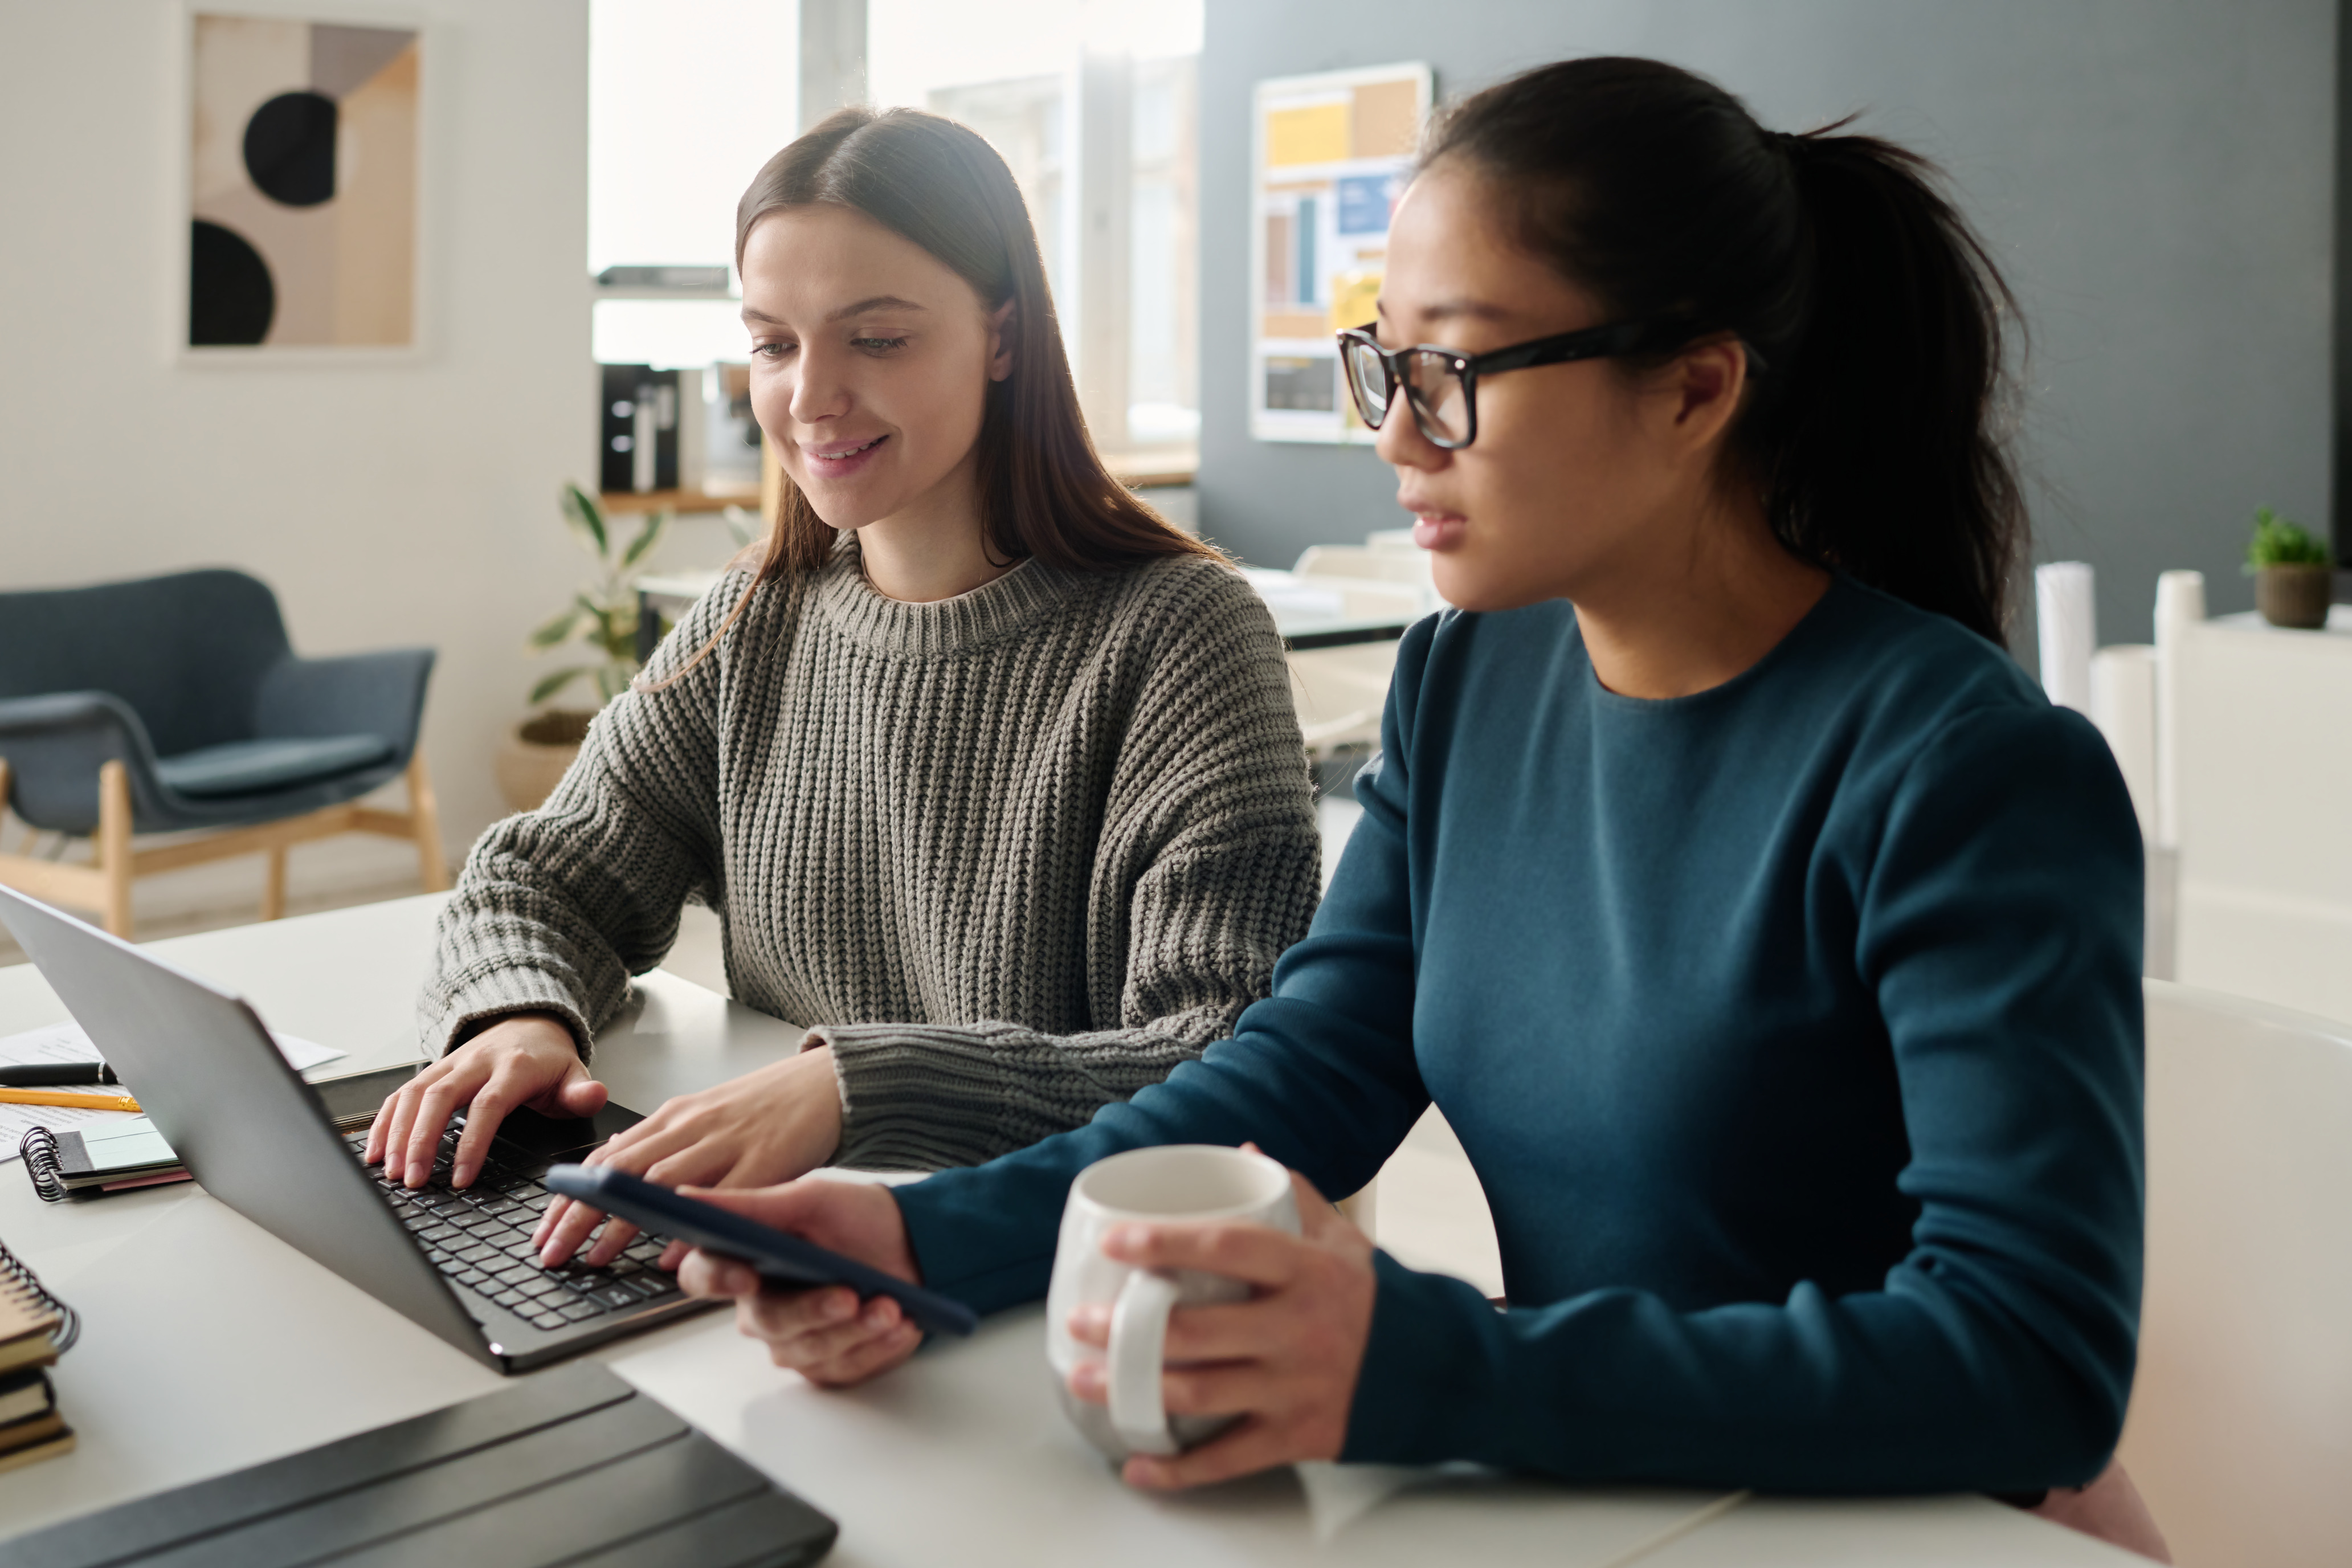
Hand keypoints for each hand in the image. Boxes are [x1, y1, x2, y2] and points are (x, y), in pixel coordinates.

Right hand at [364, 1013, 604, 1188]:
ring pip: (415, 1094)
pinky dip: (385, 1121)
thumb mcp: (573, 1075)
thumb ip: (581, 1092)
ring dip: (397, 1133)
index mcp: (514, 1067)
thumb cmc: (548, 1060)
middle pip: (440, 1098)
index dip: (472, 1143)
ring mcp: (450, 1064)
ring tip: (391, 1172)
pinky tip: (375, 1151)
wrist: (529, 1022)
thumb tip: (594, 1097)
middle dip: (422, 1141)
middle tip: (413, 1180)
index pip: (488, 1106)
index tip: (460, 1178)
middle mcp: (476, 1062)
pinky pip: (403, 1093)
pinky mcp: (433, 1070)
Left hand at [531, 1045, 844, 1266]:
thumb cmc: (769, 1106)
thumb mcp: (705, 1114)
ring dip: (624, 1223)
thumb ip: (662, 1141)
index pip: (606, 1157)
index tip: (545, 1228)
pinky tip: (675, 1250)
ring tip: (597, 1257)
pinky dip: (695, 1224)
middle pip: (622, 1171)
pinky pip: (724, 1197)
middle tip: (553, 1251)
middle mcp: (693, 1127)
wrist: (827, 1083)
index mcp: (675, 1117)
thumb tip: (614, 1162)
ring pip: (663, 1184)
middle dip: (580, 1214)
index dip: (570, 1195)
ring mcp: (729, 1142)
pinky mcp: (768, 1159)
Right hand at [673, 1180, 925, 1386]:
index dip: (717, 1279)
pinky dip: (877, 1349)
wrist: (917, 1243)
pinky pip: (844, 1370)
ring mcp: (796, 1339)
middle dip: (813, 1309)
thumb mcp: (809, 1200)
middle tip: (850, 1295)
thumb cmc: (860, 1217)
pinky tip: (900, 1326)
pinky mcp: (831, 1363)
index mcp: (745, 1262)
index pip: (704, 1276)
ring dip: (855, 1331)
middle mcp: (763, 1307)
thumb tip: (686, 1196)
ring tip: (890, 1307)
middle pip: (768, 1321)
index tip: (747, 1276)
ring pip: (809, 1351)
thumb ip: (749, 1204)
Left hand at [1065, 1162, 1376, 1489]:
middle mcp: (1300, 1328)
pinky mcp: (1298, 1436)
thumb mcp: (1345, 1240)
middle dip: (1127, 1330)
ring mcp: (1297, 1387)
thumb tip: (1243, 1151)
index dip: (1167, 1243)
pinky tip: (1138, 1464)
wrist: (1438, 1371)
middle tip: (1078, 1322)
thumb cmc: (1376, 1300)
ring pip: (1201, 1392)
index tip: (1115, 1240)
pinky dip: (1178, 1470)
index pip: (1229, 1248)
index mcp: (1308, 1271)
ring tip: (1085, 1378)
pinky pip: (1229, 1458)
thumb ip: (1294, 1195)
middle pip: (1199, 1330)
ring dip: (1133, 1390)